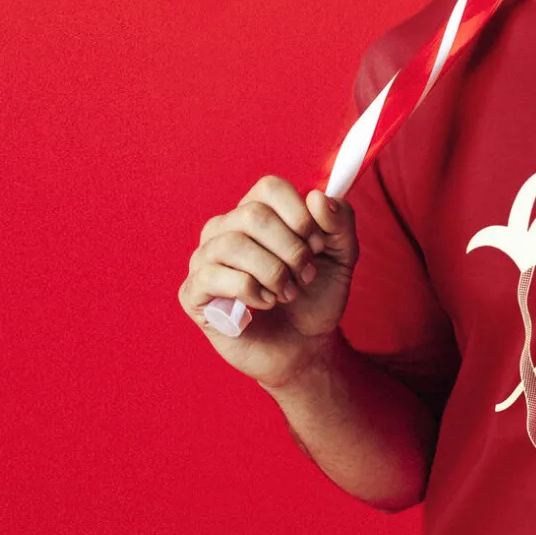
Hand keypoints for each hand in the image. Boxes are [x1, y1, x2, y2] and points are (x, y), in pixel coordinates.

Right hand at [179, 175, 358, 388]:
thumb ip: (340, 223)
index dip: (300, 216)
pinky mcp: (193, 293)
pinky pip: (214, 277)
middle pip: (252, 214)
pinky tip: (264, 304)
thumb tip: (318, 198)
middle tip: (305, 275)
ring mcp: (204, 259)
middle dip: (291, 249)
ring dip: (273, 273)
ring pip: (233, 245)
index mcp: (257, 213)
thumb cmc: (316, 298)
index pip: (269, 187)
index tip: (317, 245)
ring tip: (287, 293)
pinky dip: (250, 292)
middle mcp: (225, 229)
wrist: (305, 347)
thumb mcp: (342, 257)